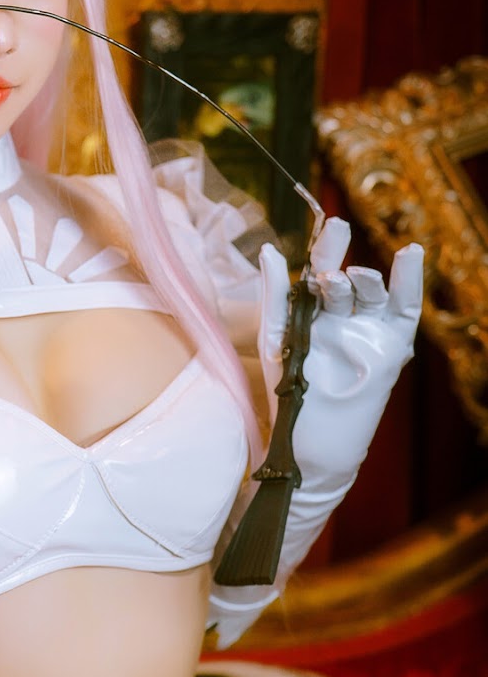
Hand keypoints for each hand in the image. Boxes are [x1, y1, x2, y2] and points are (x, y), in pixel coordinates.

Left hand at [258, 220, 422, 487]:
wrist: (308, 449)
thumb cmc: (287, 399)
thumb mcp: (275, 341)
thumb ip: (275, 296)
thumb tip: (267, 248)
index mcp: (310, 316)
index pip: (318, 274)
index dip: (323, 249)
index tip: (324, 227)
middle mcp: (340, 320)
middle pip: (344, 279)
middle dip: (337, 256)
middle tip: (334, 233)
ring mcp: (366, 333)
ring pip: (371, 293)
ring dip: (362, 279)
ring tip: (348, 276)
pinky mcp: (390, 349)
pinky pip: (404, 310)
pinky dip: (409, 282)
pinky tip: (409, 255)